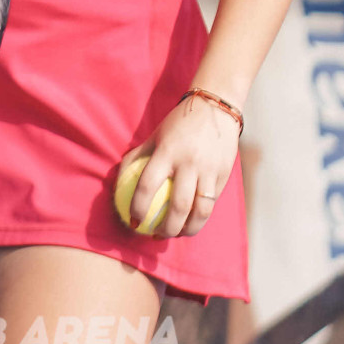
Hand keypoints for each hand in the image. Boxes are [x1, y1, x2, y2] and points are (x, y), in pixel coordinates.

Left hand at [131, 92, 241, 238]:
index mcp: (167, 151)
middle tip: (155, 236)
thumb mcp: (155, 134)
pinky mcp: (224, 175)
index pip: (148, 185)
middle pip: (178, 206)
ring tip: (177, 234)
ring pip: (200, 211)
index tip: (133, 222)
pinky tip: (192, 222)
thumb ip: (138, 156)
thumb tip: (119, 180)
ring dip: (188, 230)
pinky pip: (212, 203)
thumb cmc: (179, 123)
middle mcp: (189, 162)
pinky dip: (201, 217)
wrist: (216, 107)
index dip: (138, 208)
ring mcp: (209, 170)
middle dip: (166, 229)